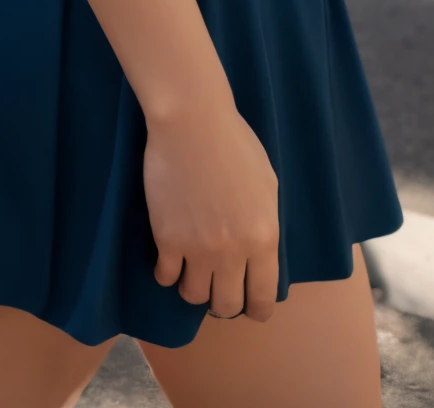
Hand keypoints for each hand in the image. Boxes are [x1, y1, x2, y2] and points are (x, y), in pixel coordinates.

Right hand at [144, 102, 279, 322]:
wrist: (193, 123)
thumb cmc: (235, 143)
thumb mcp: (267, 184)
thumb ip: (264, 223)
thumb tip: (257, 249)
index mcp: (264, 238)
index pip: (263, 297)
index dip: (256, 309)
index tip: (250, 307)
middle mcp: (233, 252)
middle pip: (227, 305)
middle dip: (224, 302)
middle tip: (217, 286)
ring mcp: (198, 249)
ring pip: (194, 297)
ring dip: (194, 288)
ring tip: (192, 270)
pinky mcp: (167, 241)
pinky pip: (166, 277)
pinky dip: (168, 273)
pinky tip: (170, 258)